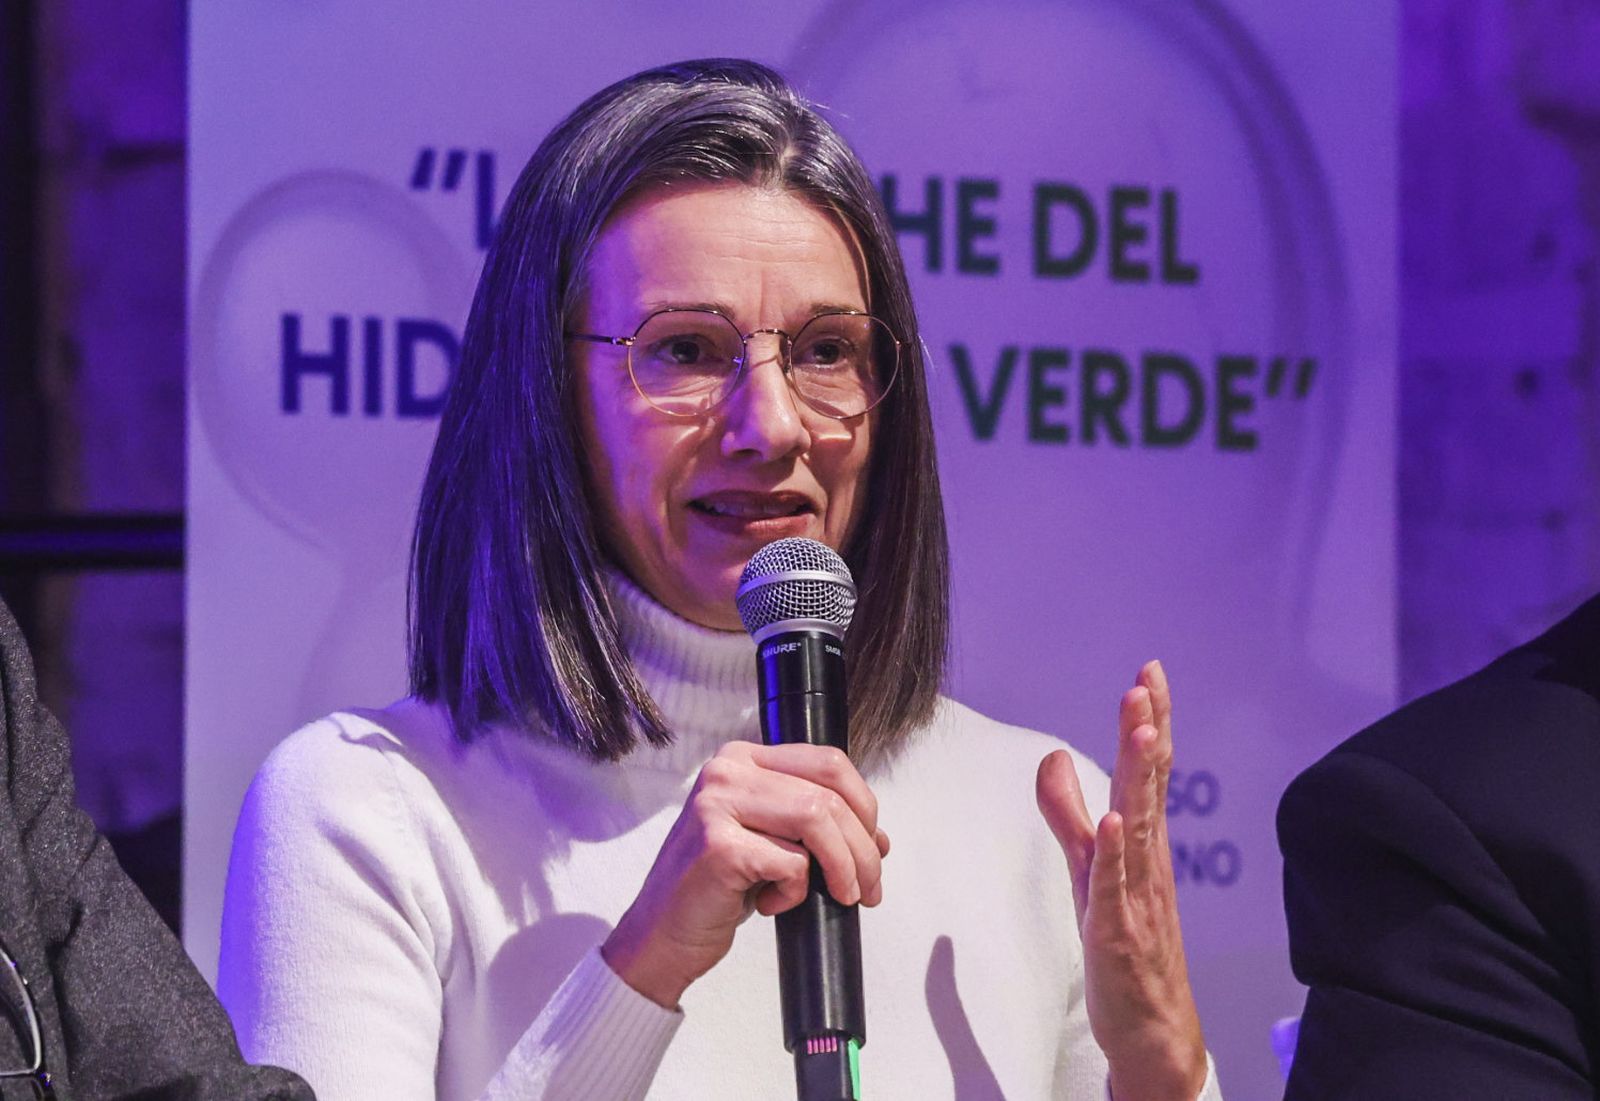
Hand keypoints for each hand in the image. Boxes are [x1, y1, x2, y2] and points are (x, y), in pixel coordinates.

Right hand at [602, 740, 888, 1008]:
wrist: (661, 936)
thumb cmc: (717, 889)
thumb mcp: (768, 841)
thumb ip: (812, 826)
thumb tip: (877, 838)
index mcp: (742, 759)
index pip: (828, 762)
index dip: (864, 806)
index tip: (875, 848)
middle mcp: (726, 770)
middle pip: (828, 792)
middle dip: (862, 847)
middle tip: (869, 888)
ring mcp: (718, 805)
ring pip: (817, 819)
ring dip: (843, 867)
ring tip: (842, 896)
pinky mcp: (719, 846)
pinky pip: (792, 863)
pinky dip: (796, 892)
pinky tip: (773, 905)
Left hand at [1035, 660, 1207, 1100]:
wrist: (1152, 1029)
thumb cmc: (1126, 945)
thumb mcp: (1087, 868)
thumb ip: (1069, 813)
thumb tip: (1053, 758)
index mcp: (1142, 843)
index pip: (1146, 772)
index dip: (1148, 722)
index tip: (1148, 674)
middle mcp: (1146, 862)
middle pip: (1148, 787)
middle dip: (1147, 733)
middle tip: (1146, 683)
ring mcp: (1136, 896)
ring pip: (1140, 826)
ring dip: (1141, 777)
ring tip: (1142, 730)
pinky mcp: (1119, 933)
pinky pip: (1117, 888)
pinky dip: (1117, 854)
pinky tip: (1117, 822)